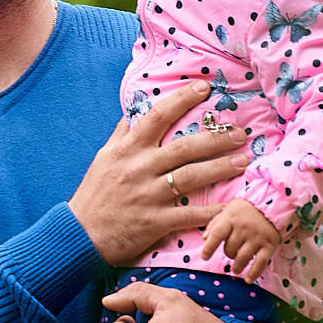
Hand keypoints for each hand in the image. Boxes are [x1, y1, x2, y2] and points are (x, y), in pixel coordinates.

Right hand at [68, 82, 250, 265]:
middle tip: (240, 133)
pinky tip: (231, 206)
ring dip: (220, 168)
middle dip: (216, 138)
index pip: (157, 117)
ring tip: (243, 160)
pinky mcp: (154, 222)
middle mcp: (139, 168)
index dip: (182, 99)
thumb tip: (135, 110)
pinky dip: (212, 212)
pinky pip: (189, 215)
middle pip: (184, 147)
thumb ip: (122, 134)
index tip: (204, 88)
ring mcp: (148, 195)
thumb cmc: (95, 195)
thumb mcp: (104, 158)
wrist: (80, 235)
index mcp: (127, 150)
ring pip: (191, 177)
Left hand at [200, 200, 280, 282]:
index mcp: (231, 218)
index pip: (217, 234)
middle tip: (231, 252)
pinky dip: (254, 273)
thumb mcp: (228, 211)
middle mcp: (244, 228)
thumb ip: (215, 224)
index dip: (209, 247)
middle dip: (228, 254)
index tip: (204, 257)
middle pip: (230, 249)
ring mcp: (257, 237)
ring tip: (235, 269)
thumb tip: (204, 238)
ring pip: (242, 258)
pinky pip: (260, 263)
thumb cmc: (245, 210)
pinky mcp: (270, 244)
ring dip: (237, 267)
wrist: (273, 204)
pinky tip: (248, 279)